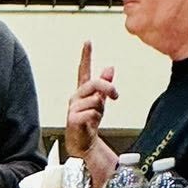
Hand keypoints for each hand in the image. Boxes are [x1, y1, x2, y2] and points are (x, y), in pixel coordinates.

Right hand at [65, 41, 117, 158]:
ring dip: (100, 109)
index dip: (86, 56)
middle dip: (107, 88)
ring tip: (95, 117)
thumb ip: (105, 85)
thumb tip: (110, 68)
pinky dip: (95, 117)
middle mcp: (76, 97)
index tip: (88, 42)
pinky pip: (91, 112)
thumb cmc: (89, 123)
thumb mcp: (100, 102)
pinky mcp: (72, 119)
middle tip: (115, 95)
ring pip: (95, 100)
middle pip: (94, 83)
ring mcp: (73, 108)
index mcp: (83, 91)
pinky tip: (90, 123)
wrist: (83, 144)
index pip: (83, 70)